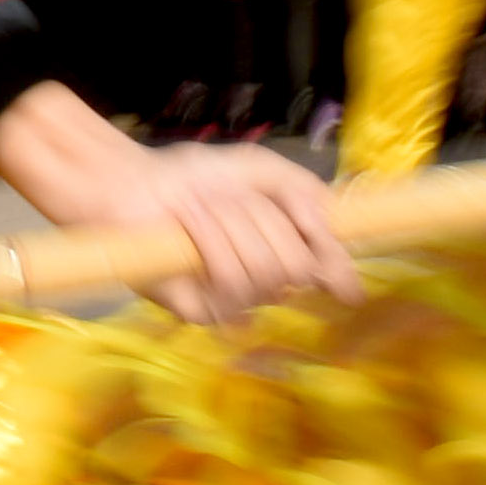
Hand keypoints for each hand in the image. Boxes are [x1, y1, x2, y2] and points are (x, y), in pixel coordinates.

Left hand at [0, 78, 362, 323]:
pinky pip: (227, 279)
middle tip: (232, 201)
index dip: (338, 272)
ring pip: (264, 271)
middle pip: (297, 266)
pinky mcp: (201, 312)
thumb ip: (305, 195)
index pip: (324, 271)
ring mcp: (232, 301)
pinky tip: (188, 225)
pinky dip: (209, 241)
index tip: (349, 284)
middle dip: (266, 221)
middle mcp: (262, 283)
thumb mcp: (262, 172)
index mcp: (282, 251)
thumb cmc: (195, 178)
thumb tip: (332, 229)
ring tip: (201, 208)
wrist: (136, 184)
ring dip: (231, 224)